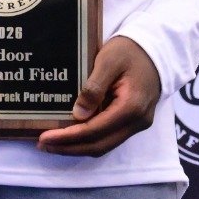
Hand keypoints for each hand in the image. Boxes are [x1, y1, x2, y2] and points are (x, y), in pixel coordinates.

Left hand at [37, 35, 161, 157]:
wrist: (155, 50)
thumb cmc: (130, 51)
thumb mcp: (109, 60)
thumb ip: (94, 87)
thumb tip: (78, 115)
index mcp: (131, 107)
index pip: (95, 130)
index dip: (69, 137)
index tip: (45, 137)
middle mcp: (137, 122)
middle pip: (99, 145)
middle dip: (69, 148)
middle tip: (43, 145)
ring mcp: (137, 124)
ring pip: (104, 145)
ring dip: (77, 147)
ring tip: (52, 144)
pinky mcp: (133, 122)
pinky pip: (109, 137)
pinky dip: (88, 139)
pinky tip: (71, 135)